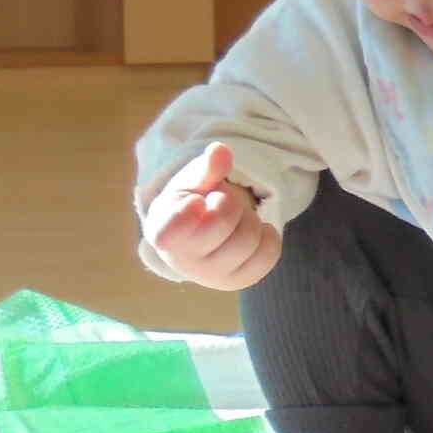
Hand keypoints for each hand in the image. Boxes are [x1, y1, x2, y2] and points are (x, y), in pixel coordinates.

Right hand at [142, 142, 280, 290]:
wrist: (199, 234)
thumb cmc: (189, 203)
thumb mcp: (191, 182)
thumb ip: (205, 168)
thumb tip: (221, 151)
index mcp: (163, 232)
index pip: (171, 232)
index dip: (186, 215)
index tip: (195, 202)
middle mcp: (185, 262)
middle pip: (222, 222)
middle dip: (228, 202)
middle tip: (220, 202)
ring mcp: (214, 277)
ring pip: (250, 238)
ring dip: (248, 218)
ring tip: (233, 218)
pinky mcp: (241, 281)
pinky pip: (269, 252)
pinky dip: (267, 234)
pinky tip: (248, 230)